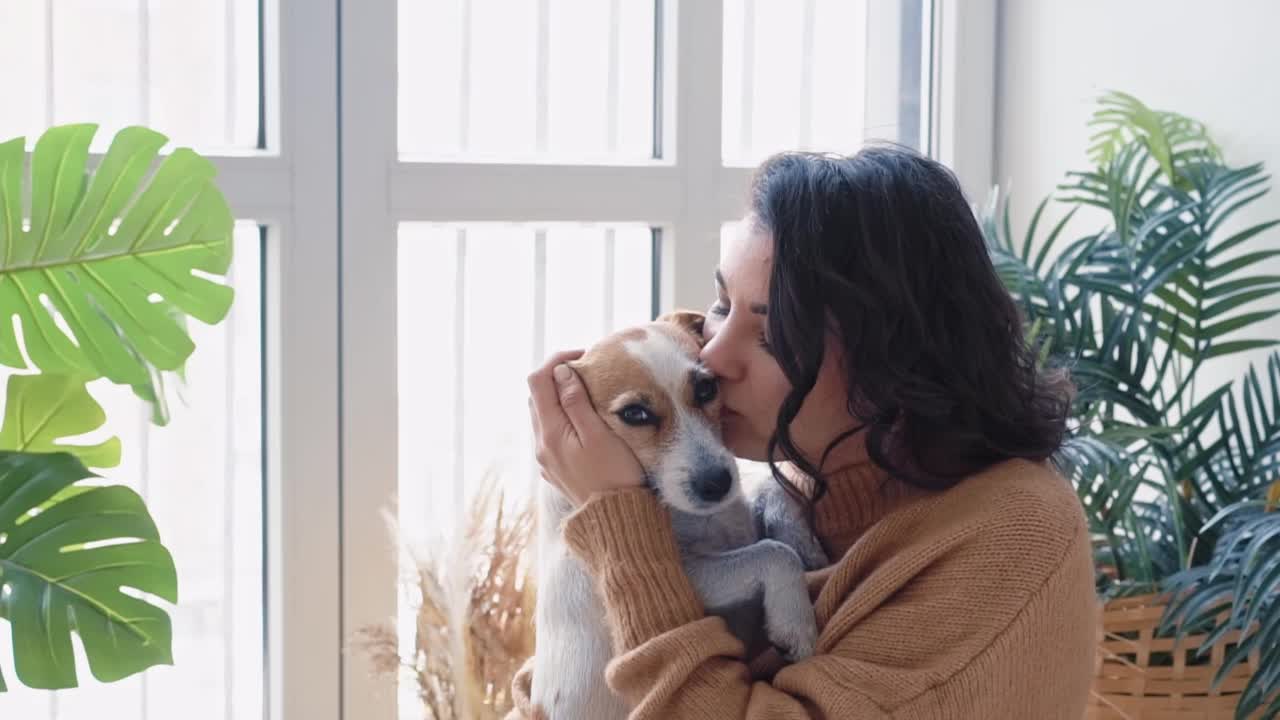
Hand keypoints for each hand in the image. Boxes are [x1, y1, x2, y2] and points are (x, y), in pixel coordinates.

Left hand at [527, 350, 645, 506]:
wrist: (617, 521)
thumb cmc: (616, 477)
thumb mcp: (600, 435)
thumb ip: (577, 402)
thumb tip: (561, 372)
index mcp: (550, 433)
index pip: (538, 381)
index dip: (558, 361)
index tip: (585, 357)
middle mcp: (542, 446)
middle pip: (537, 396)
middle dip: (558, 377)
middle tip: (589, 371)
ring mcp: (547, 459)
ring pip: (543, 415)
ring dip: (560, 397)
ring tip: (590, 392)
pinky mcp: (556, 469)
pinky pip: (551, 433)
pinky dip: (563, 417)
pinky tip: (586, 420)